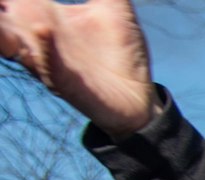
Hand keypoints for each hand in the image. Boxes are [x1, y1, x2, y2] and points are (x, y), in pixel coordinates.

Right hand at [0, 0, 159, 136]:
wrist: (140, 95)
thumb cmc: (122, 50)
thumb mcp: (114, 6)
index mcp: (41, 13)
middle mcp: (35, 33)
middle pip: (1, 16)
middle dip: (0, 8)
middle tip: (2, 1)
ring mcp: (46, 57)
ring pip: (6, 40)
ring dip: (2, 28)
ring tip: (3, 9)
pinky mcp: (63, 81)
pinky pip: (44, 64)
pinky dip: (41, 48)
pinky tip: (41, 29)